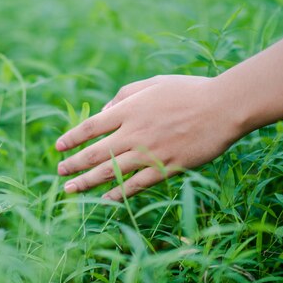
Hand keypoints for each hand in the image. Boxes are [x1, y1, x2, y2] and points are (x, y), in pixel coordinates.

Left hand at [55, 75, 242, 200]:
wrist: (223, 107)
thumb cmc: (188, 91)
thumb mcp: (152, 83)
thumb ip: (123, 96)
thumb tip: (102, 112)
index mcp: (129, 110)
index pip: (90, 127)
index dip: (71, 139)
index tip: (58, 148)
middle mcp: (133, 132)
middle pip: (94, 153)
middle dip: (73, 164)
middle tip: (59, 172)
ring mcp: (149, 152)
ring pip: (110, 172)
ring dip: (86, 182)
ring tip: (70, 190)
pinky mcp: (166, 168)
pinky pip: (135, 185)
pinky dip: (118, 193)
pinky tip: (105, 199)